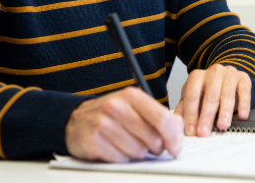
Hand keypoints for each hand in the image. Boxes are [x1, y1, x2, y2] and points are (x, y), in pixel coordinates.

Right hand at [65, 86, 182, 161]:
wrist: (76, 120)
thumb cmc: (111, 114)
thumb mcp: (135, 107)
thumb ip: (159, 116)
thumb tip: (178, 132)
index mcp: (131, 95)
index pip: (162, 118)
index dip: (173, 137)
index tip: (175, 148)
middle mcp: (116, 107)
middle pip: (152, 138)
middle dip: (155, 147)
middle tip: (148, 144)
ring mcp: (103, 123)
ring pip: (138, 151)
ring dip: (136, 152)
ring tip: (127, 143)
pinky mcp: (93, 141)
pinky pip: (120, 159)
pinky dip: (121, 158)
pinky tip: (115, 148)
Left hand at [174, 64, 251, 136]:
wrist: (227, 77)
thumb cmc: (208, 90)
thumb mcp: (194, 98)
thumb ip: (184, 110)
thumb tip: (176, 125)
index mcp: (197, 76)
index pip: (192, 95)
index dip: (191, 114)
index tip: (191, 130)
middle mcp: (213, 72)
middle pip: (210, 96)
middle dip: (206, 116)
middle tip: (204, 132)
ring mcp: (229, 74)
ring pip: (227, 94)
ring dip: (224, 112)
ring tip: (222, 126)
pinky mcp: (243, 78)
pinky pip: (244, 91)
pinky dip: (244, 104)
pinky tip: (242, 115)